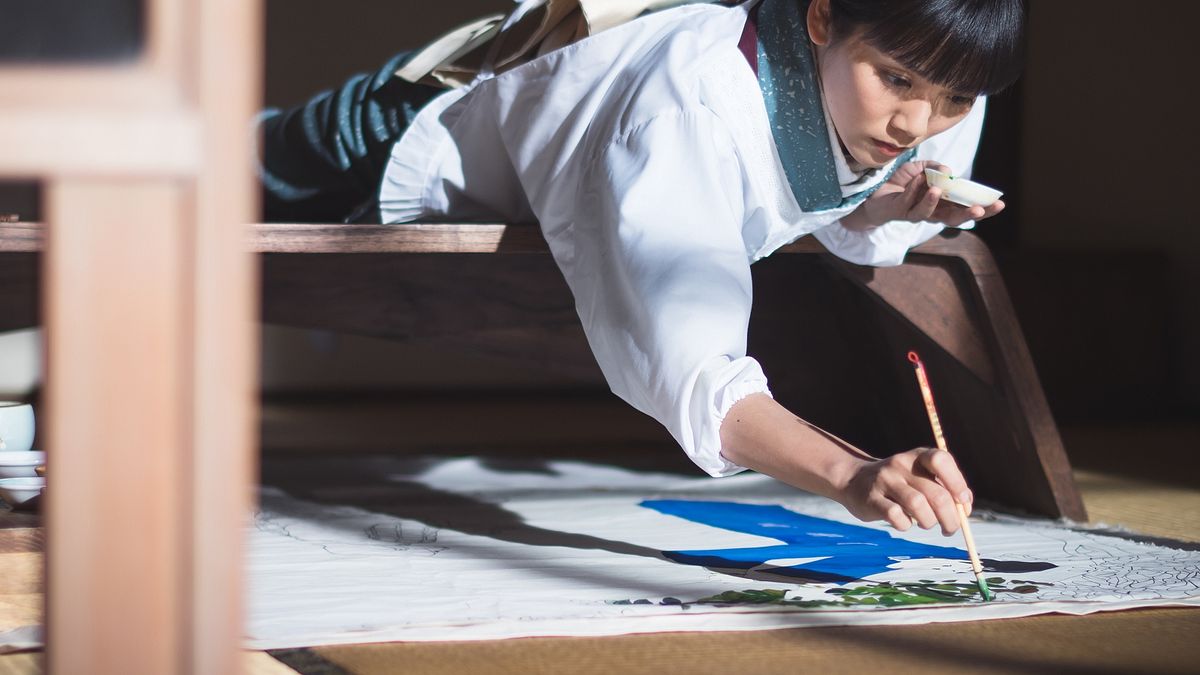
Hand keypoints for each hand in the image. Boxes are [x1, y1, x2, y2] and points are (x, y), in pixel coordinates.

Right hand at [837, 447, 972, 535]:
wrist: (855, 481)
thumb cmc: (900, 484)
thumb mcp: (922, 477)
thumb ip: (946, 488)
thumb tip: (966, 508)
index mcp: (918, 456)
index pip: (941, 460)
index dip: (957, 483)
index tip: (963, 502)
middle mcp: (901, 463)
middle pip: (936, 494)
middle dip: (950, 518)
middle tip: (950, 529)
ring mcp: (885, 480)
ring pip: (918, 506)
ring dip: (929, 523)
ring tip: (926, 524)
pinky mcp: (871, 498)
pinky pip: (896, 517)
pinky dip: (906, 525)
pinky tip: (904, 523)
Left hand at [839, 160, 1004, 231]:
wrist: (876, 188)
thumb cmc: (904, 180)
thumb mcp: (922, 169)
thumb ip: (935, 169)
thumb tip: (947, 172)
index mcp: (943, 203)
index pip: (966, 208)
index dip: (983, 208)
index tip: (1000, 203)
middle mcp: (931, 212)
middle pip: (953, 219)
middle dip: (967, 215)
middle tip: (979, 209)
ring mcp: (914, 213)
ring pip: (927, 213)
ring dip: (934, 201)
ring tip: (939, 190)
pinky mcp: (898, 211)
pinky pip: (907, 200)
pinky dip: (913, 188)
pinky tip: (917, 179)